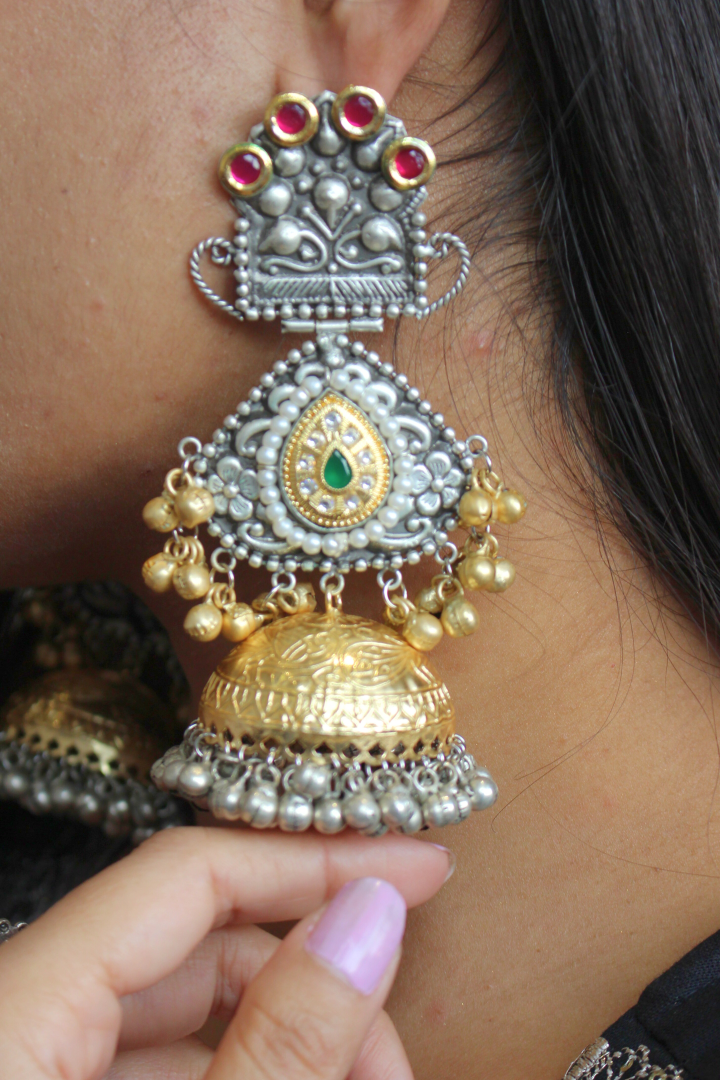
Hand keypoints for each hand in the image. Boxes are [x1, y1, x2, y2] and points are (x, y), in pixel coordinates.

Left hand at [0, 827, 451, 1079]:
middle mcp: (16, 1019)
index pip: (188, 873)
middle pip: (195, 951)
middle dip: (315, 991)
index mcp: (14, 1008)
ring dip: (288, 1047)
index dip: (313, 860)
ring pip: (183, 1021)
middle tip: (395, 1062)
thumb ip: (275, 1045)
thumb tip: (369, 920)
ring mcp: (32, 1066)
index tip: (418, 868)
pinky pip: (153, 1071)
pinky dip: (237, 1078)